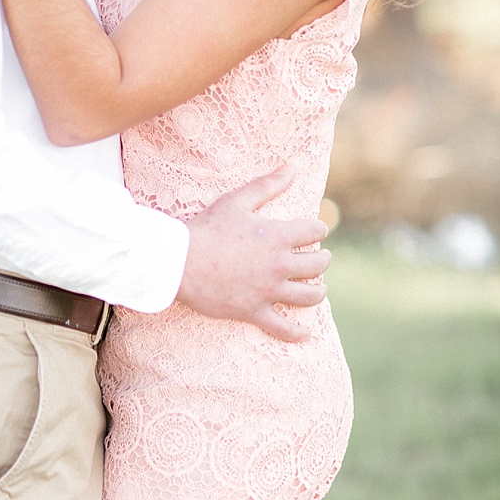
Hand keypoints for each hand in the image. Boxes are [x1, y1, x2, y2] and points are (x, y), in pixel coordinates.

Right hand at [176, 167, 331, 339]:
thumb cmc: (206, 228)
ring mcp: (268, 291)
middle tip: (318, 258)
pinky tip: (306, 334)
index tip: (313, 230)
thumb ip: (268, 185)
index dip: (317, 229)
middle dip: (322, 260)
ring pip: (309, 296)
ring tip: (316, 287)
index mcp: (277, 236)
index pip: (315, 231)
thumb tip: (293, 165)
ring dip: (318, 291)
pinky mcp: (253, 311)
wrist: (177, 262)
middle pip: (318, 265)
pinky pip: (282, 328)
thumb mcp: (238, 201)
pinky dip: (297, 333)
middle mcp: (278, 264)